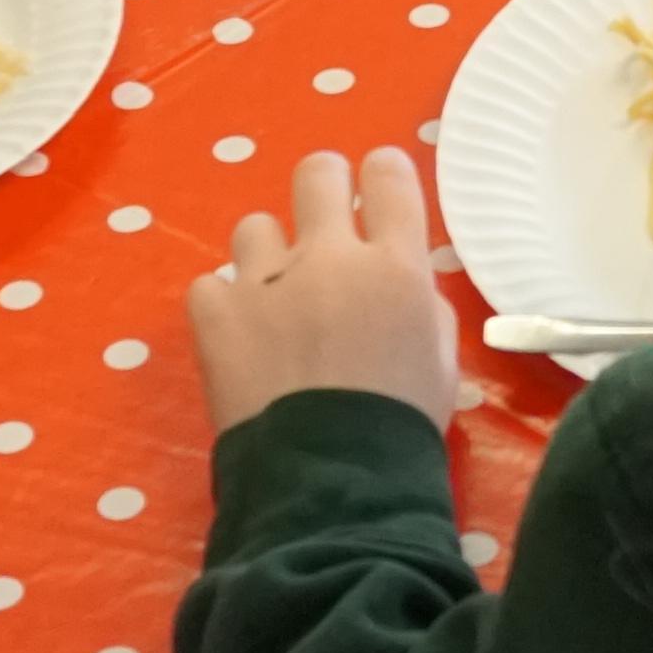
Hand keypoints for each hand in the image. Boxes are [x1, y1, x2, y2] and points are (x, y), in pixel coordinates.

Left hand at [188, 145, 466, 431]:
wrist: (332, 479)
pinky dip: (224, 306)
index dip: (382, 175)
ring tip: (273, 299)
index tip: (376, 191)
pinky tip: (238, 339)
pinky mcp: (214, 313)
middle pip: (317, 173)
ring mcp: (264, 281)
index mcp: (395, 266)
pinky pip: (210, 285)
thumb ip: (421, 305)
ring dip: (268, 256)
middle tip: (324, 216)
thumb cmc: (401, 425)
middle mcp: (329, 257)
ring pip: (256, 227)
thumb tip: (398, 283)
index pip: (389, 175)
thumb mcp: (442, 360)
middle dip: (323, 183)